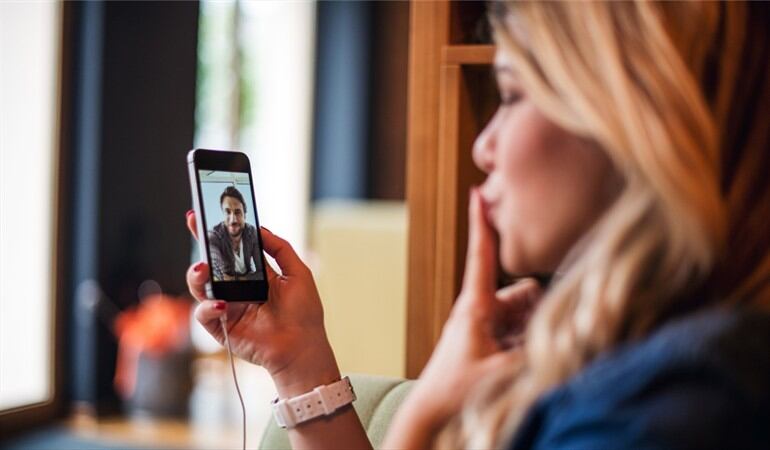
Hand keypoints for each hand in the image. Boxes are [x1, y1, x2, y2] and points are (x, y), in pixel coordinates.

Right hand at [185, 213, 340, 396]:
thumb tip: (259, 228)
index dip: (216, 233)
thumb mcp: (298, 272)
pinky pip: (204, 313)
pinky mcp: (221, 328)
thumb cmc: (304, 313)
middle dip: (200, 244)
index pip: (230, 249)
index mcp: (253, 275)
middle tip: (194, 226)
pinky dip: (208, 307)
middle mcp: (236, 289)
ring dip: (196, 275)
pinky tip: (220, 304)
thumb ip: (279, 248)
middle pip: (210, 264)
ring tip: (202, 268)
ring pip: (200, 287)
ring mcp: (226, 308)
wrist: (302, 347)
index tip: (204, 214)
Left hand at [385, 189, 541, 444]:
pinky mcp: (490, 343)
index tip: (478, 191)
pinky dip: (528, 345)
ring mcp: (487, 327)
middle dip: (538, 308)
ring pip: (526, 314)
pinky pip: (520, 333)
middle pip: (524, 291)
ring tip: (527, 358)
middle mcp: (481, 311)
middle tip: (543, 334)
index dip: (481, 223)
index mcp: (475, 306)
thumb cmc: (455, 391)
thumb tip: (563, 341)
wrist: (430, 414)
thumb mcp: (498, 373)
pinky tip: (525, 366)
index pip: (481, 256)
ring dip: (533, 331)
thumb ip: (533, 356)